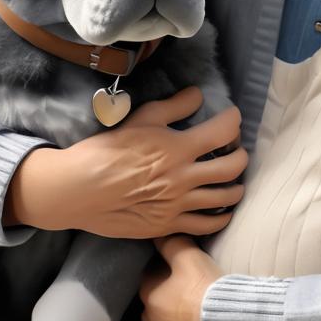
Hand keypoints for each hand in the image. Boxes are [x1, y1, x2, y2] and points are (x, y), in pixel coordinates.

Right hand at [3, 87, 246, 237]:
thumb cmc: (107, 151)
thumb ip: (174, 106)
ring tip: (234, 179)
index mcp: (178, 148)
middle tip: (235, 148)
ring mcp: (179, 205)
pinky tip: (223, 210)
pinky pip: (207, 225)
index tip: (232, 117)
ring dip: (237, 185)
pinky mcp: (169, 225)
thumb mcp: (140, 119)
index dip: (234, 121)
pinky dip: (222, 216)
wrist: (79, 190)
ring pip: (225, 197)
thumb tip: (199, 94)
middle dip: (241, 154)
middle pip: (233, 167)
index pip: (224, 131)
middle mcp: (185, 178)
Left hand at [138, 235, 222, 320]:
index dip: (164, 275)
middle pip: (155, 310)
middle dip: (167, 305)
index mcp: (151, 296)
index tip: (179, 274)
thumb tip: (157, 234)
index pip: (150, 280)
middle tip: (190, 299)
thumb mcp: (189, 256)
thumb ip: (171, 243)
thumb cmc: (206, 288)